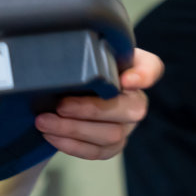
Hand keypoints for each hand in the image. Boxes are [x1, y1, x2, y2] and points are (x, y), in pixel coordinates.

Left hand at [35, 48, 163, 159]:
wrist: (66, 87)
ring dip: (73, 130)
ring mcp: (126, 126)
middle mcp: (136, 99)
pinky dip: (72, 145)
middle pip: (129, 110)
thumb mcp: (84, 48)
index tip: (126, 80)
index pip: (151, 68)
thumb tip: (74, 45)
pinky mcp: (112, 145)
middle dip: (90, 110)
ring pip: (112, 135)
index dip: (143, 75)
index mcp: (134, 69)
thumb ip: (87, 44)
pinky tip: (51, 135)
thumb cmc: (78, 64)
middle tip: (59, 105)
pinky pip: (97, 151)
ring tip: (44, 121)